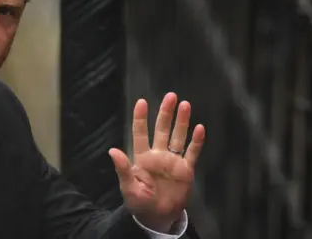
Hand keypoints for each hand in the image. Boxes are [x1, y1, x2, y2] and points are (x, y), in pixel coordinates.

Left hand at [108, 92, 204, 232]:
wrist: (157, 216)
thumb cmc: (139, 202)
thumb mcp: (128, 187)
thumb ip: (123, 168)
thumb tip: (112, 150)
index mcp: (142, 157)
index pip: (140, 133)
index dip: (140, 118)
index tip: (142, 102)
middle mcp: (158, 154)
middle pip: (162, 129)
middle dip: (166, 113)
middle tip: (171, 96)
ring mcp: (173, 160)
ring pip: (178, 136)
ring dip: (182, 122)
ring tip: (185, 104)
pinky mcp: (186, 170)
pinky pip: (192, 153)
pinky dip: (196, 141)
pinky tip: (200, 128)